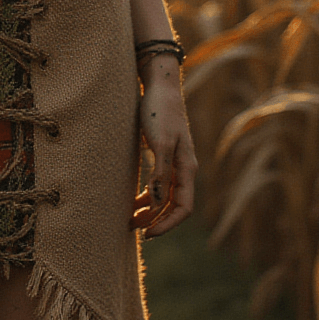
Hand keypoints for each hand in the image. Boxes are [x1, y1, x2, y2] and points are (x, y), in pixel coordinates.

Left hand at [131, 62, 196, 237]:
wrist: (159, 86)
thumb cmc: (159, 111)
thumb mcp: (160, 143)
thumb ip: (160, 174)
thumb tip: (156, 204)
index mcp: (187, 168)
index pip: (183, 208)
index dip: (167, 224)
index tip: (147, 233)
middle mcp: (184, 168)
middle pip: (175, 206)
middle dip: (157, 221)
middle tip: (134, 229)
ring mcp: (174, 162)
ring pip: (166, 197)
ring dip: (151, 211)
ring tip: (131, 220)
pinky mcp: (163, 156)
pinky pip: (159, 185)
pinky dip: (148, 196)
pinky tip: (134, 201)